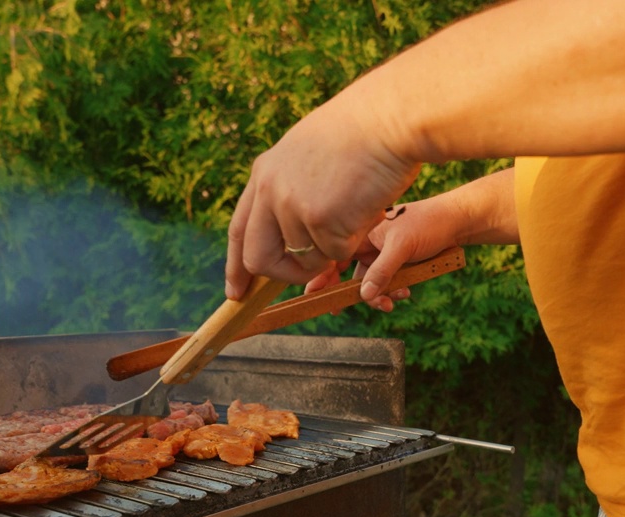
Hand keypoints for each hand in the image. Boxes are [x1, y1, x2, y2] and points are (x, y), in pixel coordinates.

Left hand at [225, 92, 421, 299]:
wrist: (389, 117)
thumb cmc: (363, 135)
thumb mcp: (309, 155)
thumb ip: (291, 189)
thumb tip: (289, 238)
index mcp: (264, 173)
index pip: (239, 229)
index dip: (236, 265)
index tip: (236, 291)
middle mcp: (269, 190)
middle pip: (258, 258)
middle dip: (282, 276)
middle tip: (308, 278)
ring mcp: (292, 205)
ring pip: (306, 260)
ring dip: (334, 251)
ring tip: (357, 214)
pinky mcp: (319, 218)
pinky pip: (335, 254)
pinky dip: (355, 241)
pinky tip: (367, 209)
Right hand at [306, 170, 520, 310]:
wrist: (458, 221)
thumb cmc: (429, 224)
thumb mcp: (402, 248)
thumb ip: (381, 272)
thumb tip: (363, 296)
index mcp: (363, 231)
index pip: (334, 254)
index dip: (322, 274)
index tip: (313, 294)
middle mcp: (368, 242)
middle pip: (347, 272)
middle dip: (350, 291)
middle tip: (339, 309)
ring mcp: (381, 253)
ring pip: (368, 282)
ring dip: (377, 295)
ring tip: (392, 302)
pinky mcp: (395, 262)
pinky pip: (386, 283)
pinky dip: (392, 291)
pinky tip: (404, 293)